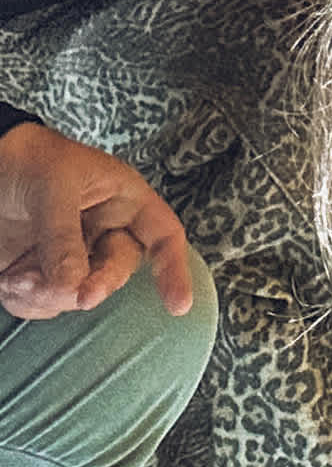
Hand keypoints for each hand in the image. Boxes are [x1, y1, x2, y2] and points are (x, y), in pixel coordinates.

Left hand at [0, 119, 193, 322]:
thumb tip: (73, 286)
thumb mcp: (53, 187)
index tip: (178, 305)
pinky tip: (9, 280)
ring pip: (76, 295)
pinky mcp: (39, 275)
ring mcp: (70, 257)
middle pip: (117, 272)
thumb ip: (64, 237)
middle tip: (79, 295)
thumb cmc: (30, 161)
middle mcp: (102, 233)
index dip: (174, 268)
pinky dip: (25, 301)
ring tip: (17, 278)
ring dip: (48, 295)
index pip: (162, 235)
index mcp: (122, 201)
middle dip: (96, 286)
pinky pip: (43, 304)